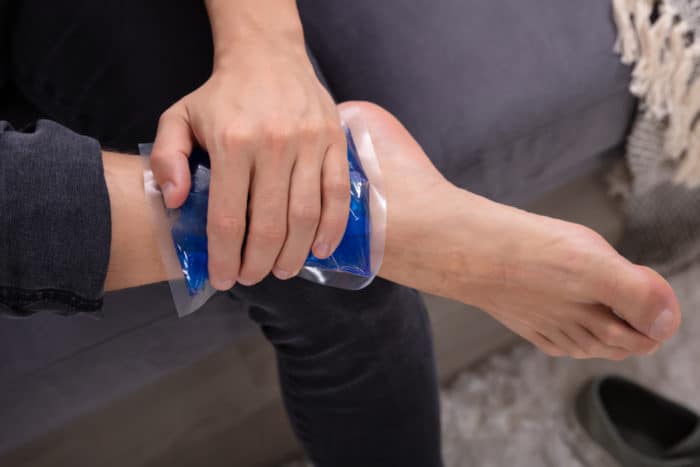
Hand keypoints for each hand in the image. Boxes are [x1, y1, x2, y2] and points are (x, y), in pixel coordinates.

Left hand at [150, 37, 348, 289]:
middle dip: (259, 263)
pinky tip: (322, 250)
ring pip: (306, 215)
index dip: (225, 256)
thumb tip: (176, 203)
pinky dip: (333, 228)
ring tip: (281, 271)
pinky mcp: (334, 142)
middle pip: (269, 224)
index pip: (228, 217)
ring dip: (295, 253)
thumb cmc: (222, 95)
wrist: (268, 56)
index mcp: (232, 143)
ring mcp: (309, 144)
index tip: (223, 278)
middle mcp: (274, 145)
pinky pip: (338, 194)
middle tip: (252, 277)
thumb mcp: (178, 117)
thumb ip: (166, 159)